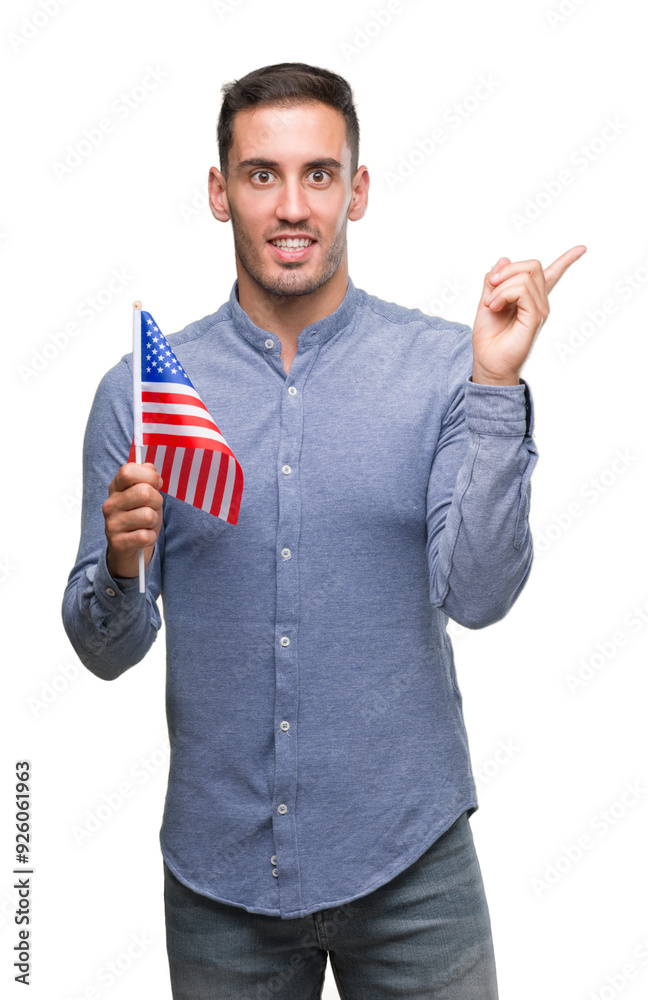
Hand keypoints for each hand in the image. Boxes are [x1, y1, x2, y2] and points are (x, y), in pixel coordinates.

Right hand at [102, 462, 163, 578]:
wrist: (128, 550)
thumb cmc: (139, 518)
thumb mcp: (145, 495)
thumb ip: (147, 478)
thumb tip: (150, 467)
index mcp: (116, 488)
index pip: (128, 470)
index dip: (148, 476)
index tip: (155, 484)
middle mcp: (110, 504)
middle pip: (144, 492)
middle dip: (157, 501)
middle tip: (153, 508)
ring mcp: (111, 524)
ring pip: (148, 515)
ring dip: (154, 522)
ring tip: (146, 524)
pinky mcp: (117, 543)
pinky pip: (145, 536)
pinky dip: (150, 538)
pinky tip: (142, 537)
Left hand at [471, 245, 586, 384]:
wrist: (487, 361)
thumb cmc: (488, 336)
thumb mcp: (486, 300)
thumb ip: (494, 281)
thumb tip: (504, 259)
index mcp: (530, 298)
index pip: (553, 275)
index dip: (567, 260)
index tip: (582, 248)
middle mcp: (540, 302)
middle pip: (533, 266)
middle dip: (507, 270)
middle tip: (490, 286)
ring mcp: (540, 310)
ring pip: (525, 277)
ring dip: (500, 286)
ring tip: (490, 304)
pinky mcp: (536, 318)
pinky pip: (522, 291)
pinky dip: (503, 293)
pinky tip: (494, 306)